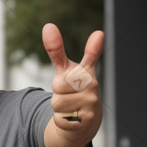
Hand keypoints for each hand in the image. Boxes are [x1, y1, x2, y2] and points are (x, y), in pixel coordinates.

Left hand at [42, 23, 103, 146]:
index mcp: (87, 71)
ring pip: (57, 103)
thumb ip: (56, 51)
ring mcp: (91, 102)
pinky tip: (71, 117)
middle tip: (66, 94)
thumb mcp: (65, 71)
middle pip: (58, 84)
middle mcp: (92, 85)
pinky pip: (60, 118)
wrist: (84, 121)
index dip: (93, 47)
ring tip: (69, 106)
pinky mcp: (86, 119)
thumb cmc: (73, 90)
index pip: (88, 58)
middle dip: (56, 91)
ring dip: (57, 107)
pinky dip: (61, 120)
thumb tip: (48, 26)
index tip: (98, 34)